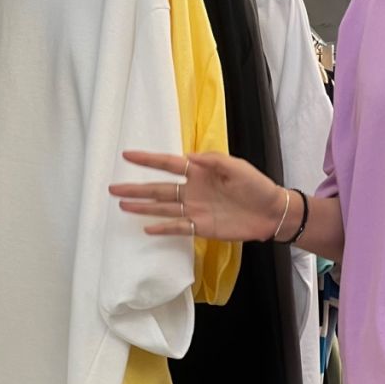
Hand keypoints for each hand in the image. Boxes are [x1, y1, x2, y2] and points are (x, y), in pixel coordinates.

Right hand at [110, 151, 285, 241]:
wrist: (271, 212)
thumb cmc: (256, 185)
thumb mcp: (236, 166)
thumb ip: (213, 160)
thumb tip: (189, 158)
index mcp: (199, 172)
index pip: (168, 164)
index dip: (147, 160)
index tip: (126, 155)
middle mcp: (192, 190)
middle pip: (158, 189)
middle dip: (136, 189)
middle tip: (113, 188)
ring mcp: (195, 210)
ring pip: (163, 208)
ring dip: (143, 208)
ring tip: (122, 206)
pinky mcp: (202, 228)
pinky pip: (178, 228)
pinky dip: (163, 228)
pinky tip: (147, 228)